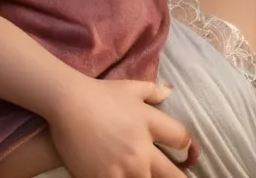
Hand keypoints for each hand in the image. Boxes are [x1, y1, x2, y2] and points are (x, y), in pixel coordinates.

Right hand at [48, 78, 192, 177]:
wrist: (68, 104)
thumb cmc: (101, 93)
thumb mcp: (131, 88)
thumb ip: (153, 90)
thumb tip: (170, 91)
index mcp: (152, 125)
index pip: (182, 139)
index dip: (186, 146)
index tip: (185, 151)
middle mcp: (142, 150)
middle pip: (172, 174)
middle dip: (179, 177)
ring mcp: (123, 168)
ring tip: (143, 174)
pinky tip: (123, 176)